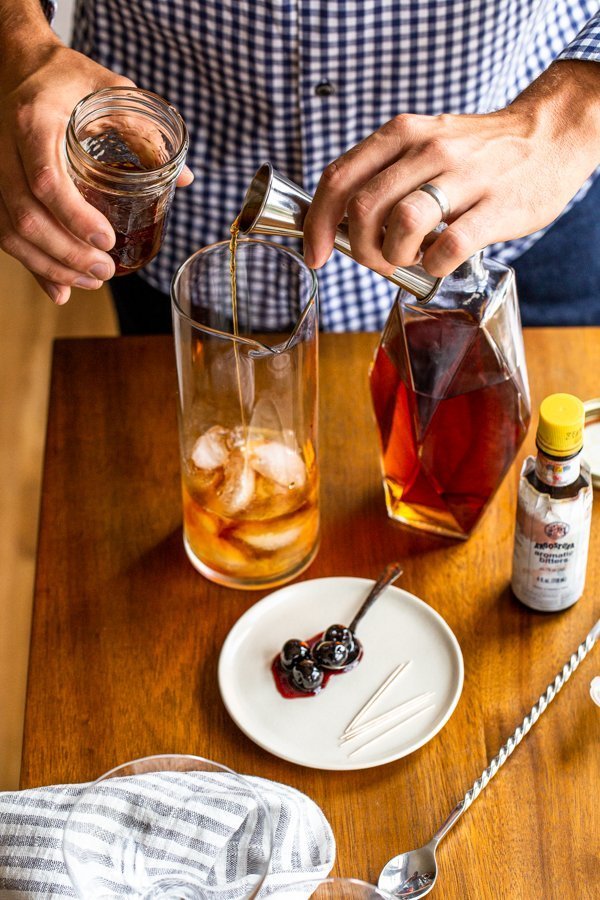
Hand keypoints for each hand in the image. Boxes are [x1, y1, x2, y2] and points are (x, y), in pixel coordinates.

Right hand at [0, 40, 193, 303]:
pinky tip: (61, 290)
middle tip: (106, 270)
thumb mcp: (110, 90)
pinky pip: (5, 234)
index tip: (107, 239)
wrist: (19, 65)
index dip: (75, 217)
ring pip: (11, 232)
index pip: (47, 180)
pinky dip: (34, 267)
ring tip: (93, 281)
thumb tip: (183, 179)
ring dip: (52, 267)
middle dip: (67, 253)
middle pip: (26, 216)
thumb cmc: (69, 79)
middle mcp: (4, 148)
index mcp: (34, 121)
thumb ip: (144, 133)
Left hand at [303, 60, 599, 278]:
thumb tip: (341, 224)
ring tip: (409, 259)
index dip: (318, 224)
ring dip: (394, 256)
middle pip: (364, 207)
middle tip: (376, 260)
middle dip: (359, 248)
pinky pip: (449, 246)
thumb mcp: (423, 144)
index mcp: (402, 134)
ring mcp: (464, 177)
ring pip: (402, 223)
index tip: (316, 253)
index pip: (339, 178)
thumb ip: (384, 175)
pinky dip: (433, 266)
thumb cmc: (478, 152)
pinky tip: (438, 261)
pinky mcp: (495, 207)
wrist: (550, 136)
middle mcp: (428, 149)